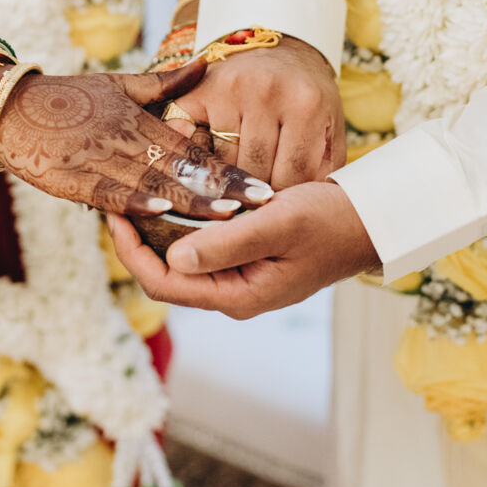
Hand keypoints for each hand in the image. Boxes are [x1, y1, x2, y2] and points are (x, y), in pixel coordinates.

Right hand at [0, 59, 272, 218]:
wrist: (8, 109)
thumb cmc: (68, 99)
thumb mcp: (119, 84)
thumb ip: (165, 83)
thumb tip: (206, 63)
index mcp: (141, 120)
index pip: (195, 150)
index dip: (230, 170)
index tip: (265, 187)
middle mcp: (125, 140)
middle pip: (182, 169)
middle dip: (224, 189)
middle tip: (263, 204)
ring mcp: (99, 159)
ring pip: (151, 183)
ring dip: (189, 201)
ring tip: (226, 218)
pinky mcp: (72, 177)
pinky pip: (107, 192)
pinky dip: (132, 201)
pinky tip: (158, 212)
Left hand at [106, 181, 378, 319]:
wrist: (371, 221)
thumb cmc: (331, 221)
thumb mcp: (279, 224)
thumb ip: (227, 244)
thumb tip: (173, 258)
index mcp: (237, 295)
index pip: (162, 282)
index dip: (130, 250)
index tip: (115, 211)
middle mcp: (232, 292)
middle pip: (165, 272)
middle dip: (137, 237)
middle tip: (117, 195)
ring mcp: (239, 277)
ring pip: (181, 257)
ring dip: (156, 228)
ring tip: (136, 191)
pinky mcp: (246, 258)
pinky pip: (201, 245)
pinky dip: (181, 222)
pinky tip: (172, 194)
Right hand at [166, 36, 344, 188]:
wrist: (281, 51)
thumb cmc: (307, 99)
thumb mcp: (329, 129)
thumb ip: (324, 170)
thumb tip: (298, 210)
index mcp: (306, 104)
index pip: (291, 176)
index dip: (286, 198)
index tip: (279, 204)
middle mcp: (267, 91)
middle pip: (254, 171)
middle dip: (256, 193)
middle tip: (254, 200)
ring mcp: (229, 88)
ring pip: (222, 163)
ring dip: (228, 179)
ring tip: (232, 185)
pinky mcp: (198, 90)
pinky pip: (193, 143)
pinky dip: (199, 159)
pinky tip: (207, 166)